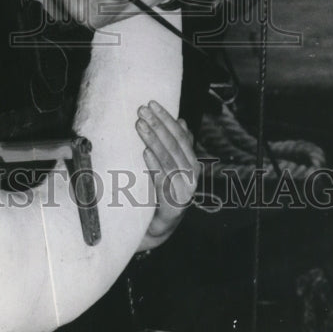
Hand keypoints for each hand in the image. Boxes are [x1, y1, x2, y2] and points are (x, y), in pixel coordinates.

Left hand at [135, 101, 198, 251]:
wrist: (159, 227)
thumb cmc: (163, 192)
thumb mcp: (171, 166)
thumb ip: (177, 146)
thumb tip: (182, 121)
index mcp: (192, 163)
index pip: (180, 135)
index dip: (166, 118)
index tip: (151, 103)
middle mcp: (192, 176)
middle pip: (174, 145)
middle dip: (157, 125)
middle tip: (141, 110)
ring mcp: (184, 192)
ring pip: (168, 160)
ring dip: (153, 141)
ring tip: (140, 126)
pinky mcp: (173, 206)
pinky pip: (163, 182)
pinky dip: (155, 166)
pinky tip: (145, 153)